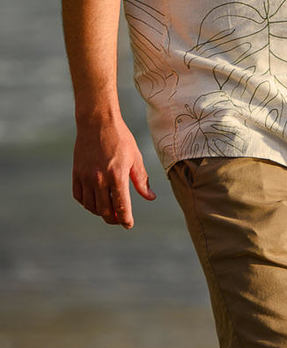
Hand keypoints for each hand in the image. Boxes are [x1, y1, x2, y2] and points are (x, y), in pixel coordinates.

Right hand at [72, 112, 156, 227]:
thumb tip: (150, 197)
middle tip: (120, 219)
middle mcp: (99, 179)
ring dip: (101, 212)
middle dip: (114, 219)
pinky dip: (87, 203)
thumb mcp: (135, 158)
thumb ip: (141, 180)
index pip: (121, 206)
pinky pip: (79, 196)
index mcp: (117, 176)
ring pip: (91, 206)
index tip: (128, 225)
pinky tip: (95, 201)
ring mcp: (86, 177)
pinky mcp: (76, 173)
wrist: (97, 123)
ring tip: (109, 210)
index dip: (125, 220)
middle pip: (105, 211)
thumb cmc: (120, 139)